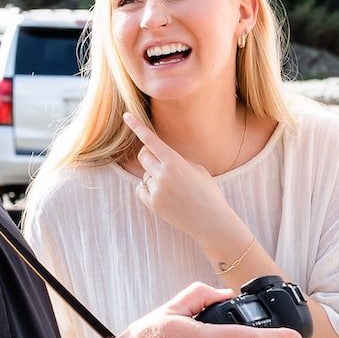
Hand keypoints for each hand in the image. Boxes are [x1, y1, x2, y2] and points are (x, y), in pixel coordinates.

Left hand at [123, 107, 246, 263]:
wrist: (212, 222)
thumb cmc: (208, 193)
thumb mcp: (197, 170)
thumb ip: (176, 160)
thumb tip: (158, 157)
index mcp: (175, 162)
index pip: (151, 140)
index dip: (137, 126)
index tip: (126, 115)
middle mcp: (163, 175)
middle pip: (143, 155)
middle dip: (149, 155)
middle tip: (160, 162)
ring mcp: (156, 190)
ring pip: (144, 174)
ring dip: (153, 176)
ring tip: (173, 188)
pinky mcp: (152, 204)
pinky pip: (141, 189)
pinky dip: (149, 190)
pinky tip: (165, 196)